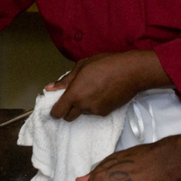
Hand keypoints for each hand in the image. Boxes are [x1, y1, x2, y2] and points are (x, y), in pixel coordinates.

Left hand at [47, 50, 171, 121]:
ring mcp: (95, 111)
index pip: (57, 112)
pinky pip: (95, 112)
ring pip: (83, 113)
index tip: (58, 104)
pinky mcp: (106, 113)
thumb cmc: (106, 63)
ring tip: (95, 89)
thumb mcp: (82, 66)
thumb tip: (49, 88)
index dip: (55, 111)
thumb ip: (64, 80)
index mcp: (74, 93)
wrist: (132, 72)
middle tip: (76, 96)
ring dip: (84, 105)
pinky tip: (104, 93)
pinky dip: (96, 105)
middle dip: (68, 110)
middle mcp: (83, 105)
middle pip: (68, 117)